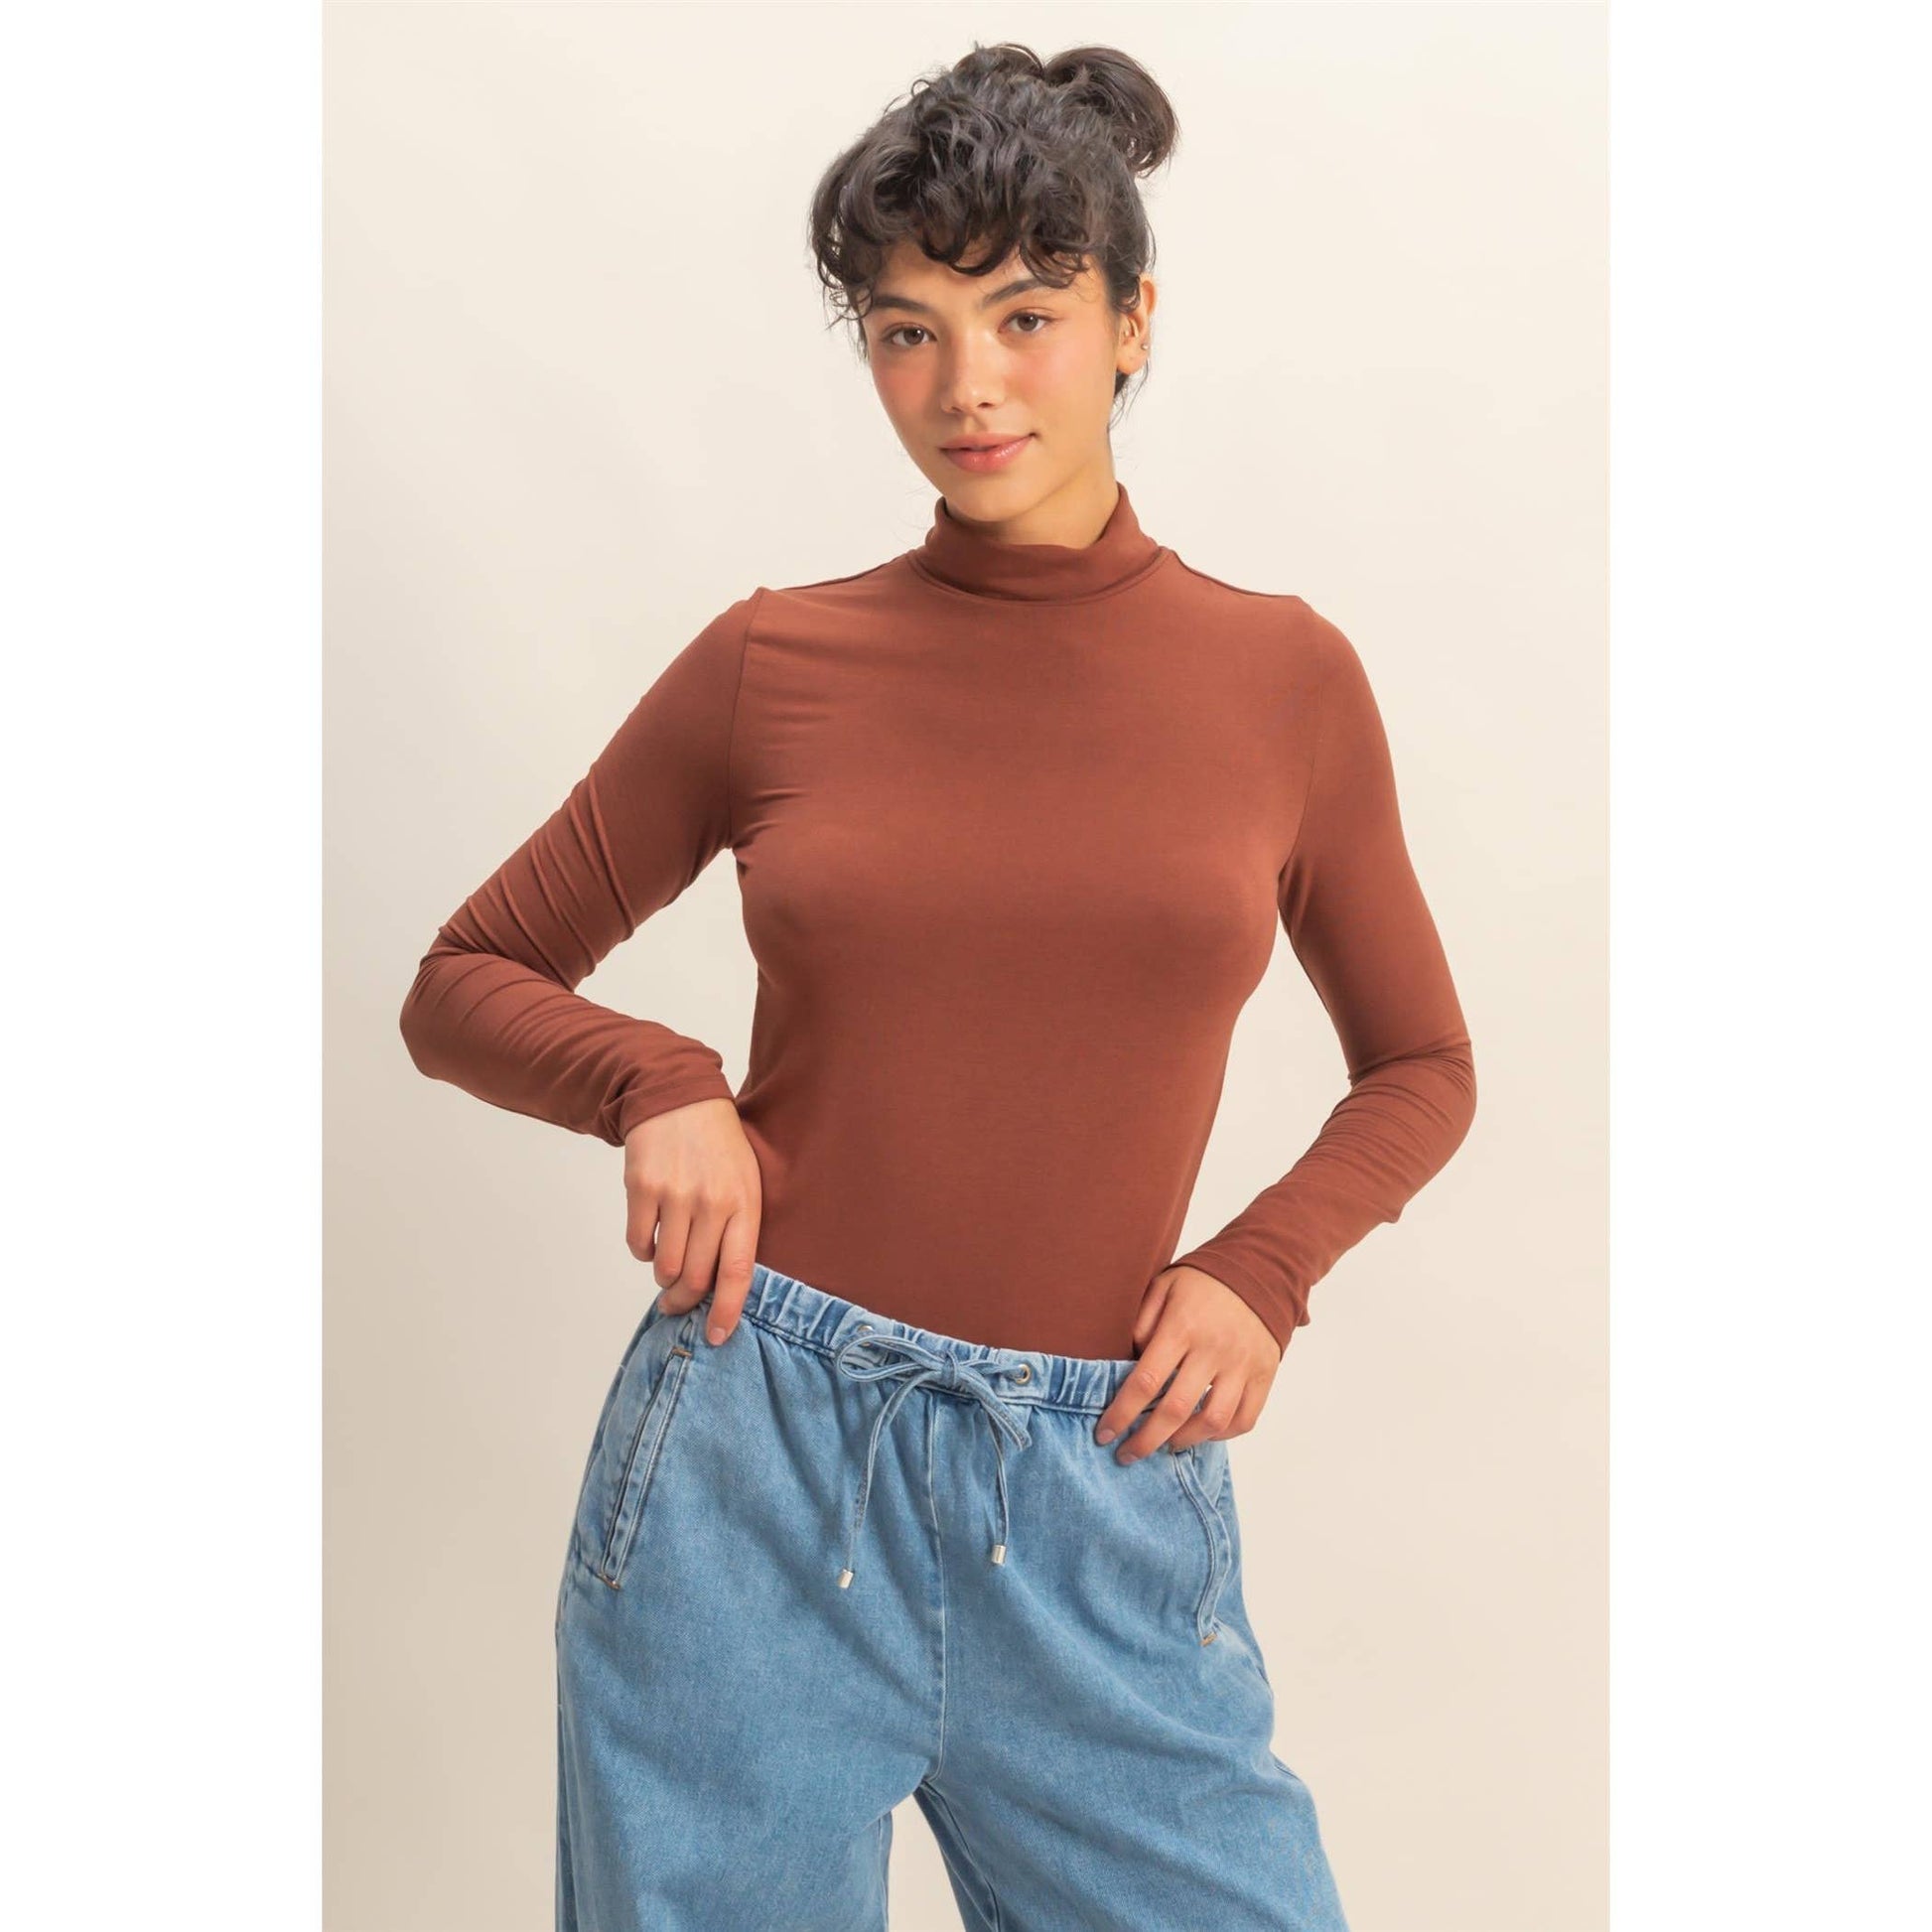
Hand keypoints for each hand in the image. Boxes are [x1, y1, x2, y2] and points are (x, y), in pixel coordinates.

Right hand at [623, 1097, 761, 1345]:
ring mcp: (675, 1195)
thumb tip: (721, 1288)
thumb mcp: (746, 1183)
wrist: (680, 1099)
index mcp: (744, 1204)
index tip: (718, 1336)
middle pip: (696, 1277)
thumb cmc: (719, 1149)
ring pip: (664, 1266)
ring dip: (664, 1276)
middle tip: (678, 1304)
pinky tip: (653, 1235)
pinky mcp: (642, 1188)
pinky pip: (639, 1243)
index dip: (727, 1311)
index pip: (738, 1272)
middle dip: (685, 1301)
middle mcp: (711, 1203)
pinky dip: (643, 1251)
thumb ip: (738, 1230)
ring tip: (668, 1263)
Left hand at [1093, 1266, 1281, 1462]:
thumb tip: (1126, 1362)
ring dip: (1183, 1441)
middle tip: (1126, 1456)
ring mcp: (1243, 1365)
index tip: (1104, 1434)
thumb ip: (1141, 1323)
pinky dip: (1220, 1436)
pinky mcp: (1265, 1375)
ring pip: (1212, 1421)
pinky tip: (1199, 1434)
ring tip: (1164, 1445)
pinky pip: (1244, 1419)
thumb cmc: (1202, 1282)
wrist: (1260, 1270)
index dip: (1121, 1413)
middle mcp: (1214, 1350)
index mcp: (1183, 1327)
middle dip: (1145, 1440)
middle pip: (1175, 1410)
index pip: (1146, 1381)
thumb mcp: (1163, 1287)